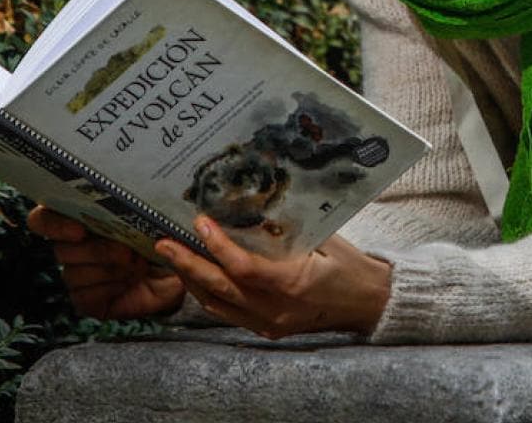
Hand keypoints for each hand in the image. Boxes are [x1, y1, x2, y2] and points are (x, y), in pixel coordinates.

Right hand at [28, 205, 184, 319]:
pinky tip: (129, 282)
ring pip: (73, 274)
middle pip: (61, 250)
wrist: (182, 268)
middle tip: (129, 251)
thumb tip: (125, 196)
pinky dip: (111, 288)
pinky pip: (84, 296)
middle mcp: (73, 247)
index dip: (54, 225)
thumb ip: (130, 205)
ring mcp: (77, 275)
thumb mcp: (149, 215)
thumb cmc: (162, 235)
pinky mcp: (86, 300)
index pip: (42, 219)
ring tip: (138, 265)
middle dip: (99, 251)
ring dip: (111, 270)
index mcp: (80, 218)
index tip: (80, 230)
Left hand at [155, 216, 392, 338]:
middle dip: (187, 265)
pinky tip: (198, 276)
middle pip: (220, 289)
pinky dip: (209, 294)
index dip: (217, 246)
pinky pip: (228, 313)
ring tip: (173, 256)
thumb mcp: (324, 238)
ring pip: (217, 304)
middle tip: (163, 243)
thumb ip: (288, 229)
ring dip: (192, 280)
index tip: (200, 222)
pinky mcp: (267, 329)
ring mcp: (269, 323)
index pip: (243, 268)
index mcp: (293, 284)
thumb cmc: (350, 265)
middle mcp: (276, 309)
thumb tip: (252, 203)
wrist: (368, 303)